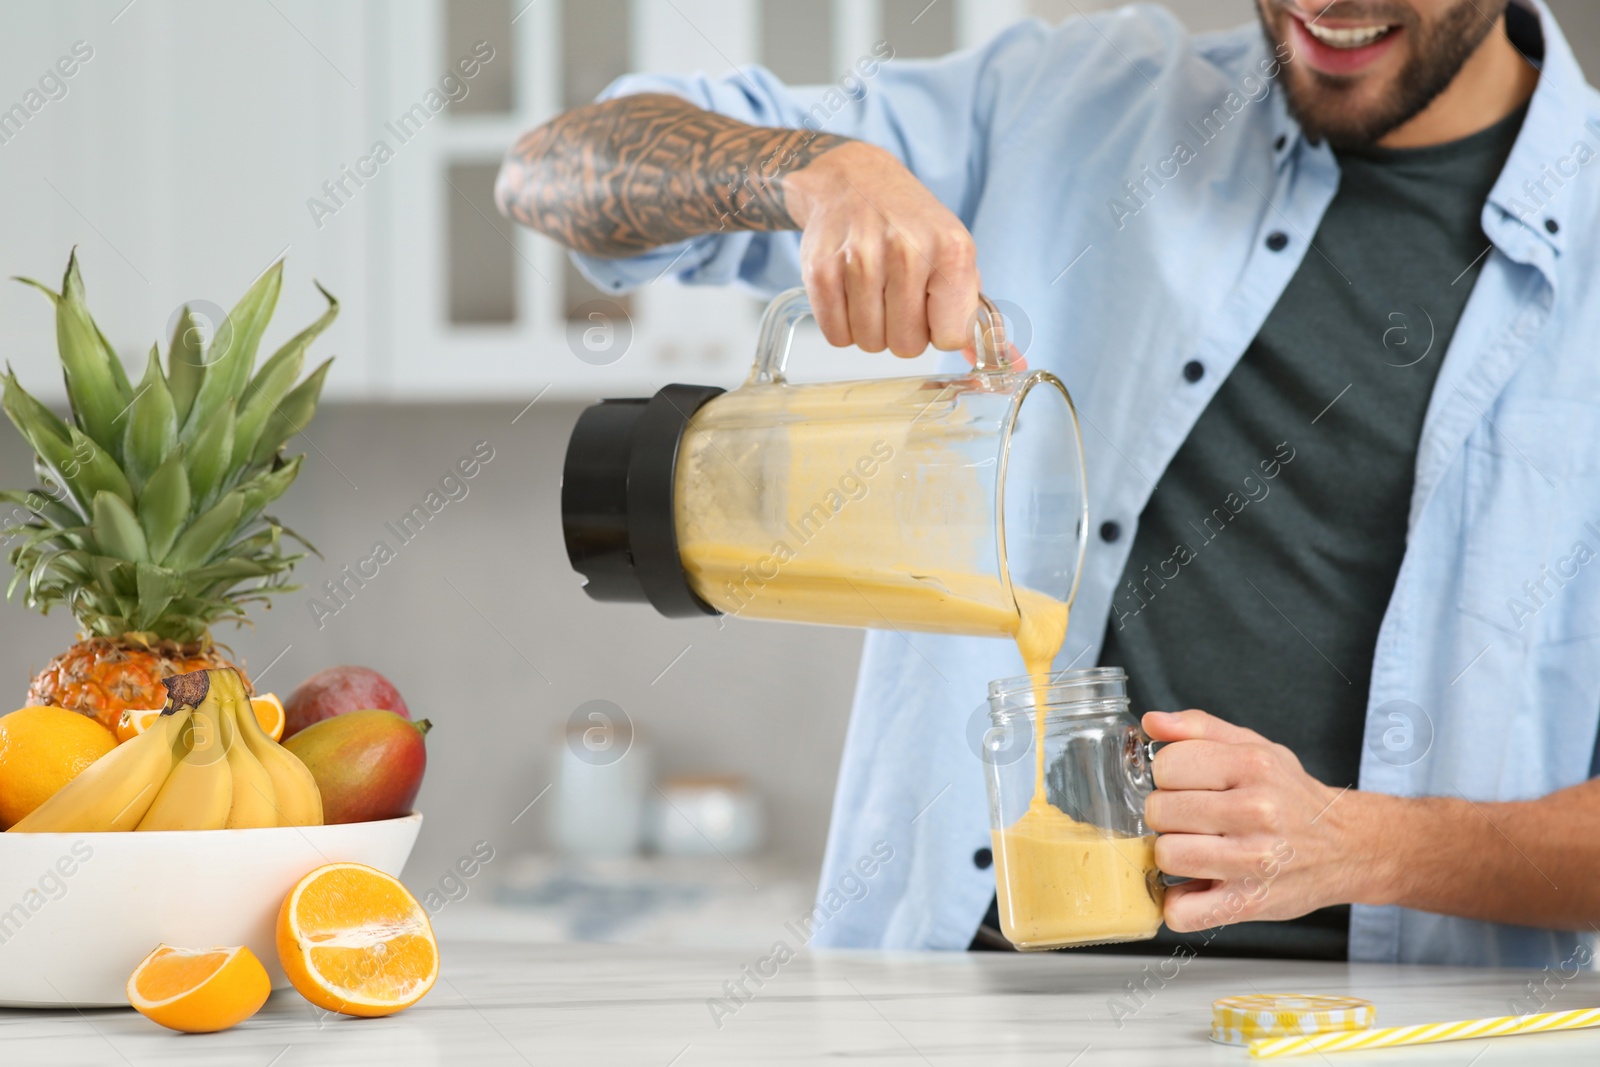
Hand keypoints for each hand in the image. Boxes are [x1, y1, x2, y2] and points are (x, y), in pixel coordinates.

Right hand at [783, 141, 979, 357]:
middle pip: (907, 346)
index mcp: (951, 250)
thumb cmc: (909, 224)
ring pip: (870, 342)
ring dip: (871, 328)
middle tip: (897, 297)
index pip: (950, 338)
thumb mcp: (954, 254)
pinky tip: (849, 292)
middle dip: (903, 332)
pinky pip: (836, 335)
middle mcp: (906, 251)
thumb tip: (1011, 363)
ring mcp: (860, 259)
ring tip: (872, 290)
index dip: (938, 330)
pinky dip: (842, 324)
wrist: (853, 180)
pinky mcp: (820, 270)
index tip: (931, 307)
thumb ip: (974, 313)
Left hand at [1141, 709, 1379, 932]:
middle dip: (1167, 815)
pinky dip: (1178, 904)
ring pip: (1166, 857)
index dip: (1167, 776)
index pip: (1167, 765)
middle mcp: (1256, 811)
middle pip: (1159, 812)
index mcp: (1253, 766)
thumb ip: (1199, 728)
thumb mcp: (1254, 746)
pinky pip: (1182, 912)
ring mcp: (1253, 861)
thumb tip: (1151, 722)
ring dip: (1172, 855)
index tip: (1183, 784)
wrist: (1348, 847)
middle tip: (1191, 819)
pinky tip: (1195, 887)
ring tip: (1194, 849)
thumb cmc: (1291, 795)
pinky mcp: (1249, 903)